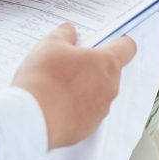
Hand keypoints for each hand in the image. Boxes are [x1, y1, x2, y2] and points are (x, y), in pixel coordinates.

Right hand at [12, 24, 136, 149]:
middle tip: (69, 64)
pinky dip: (75, 108)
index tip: (108, 41)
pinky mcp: (89, 127)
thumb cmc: (43, 78)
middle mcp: (110, 88)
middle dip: (93, 67)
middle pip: (110, 72)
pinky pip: (87, 113)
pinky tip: (56, 105)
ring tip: (58, 86)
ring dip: (84, 88)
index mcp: (107, 63)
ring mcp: (101, 110)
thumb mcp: (50, 45)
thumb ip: (64, 34)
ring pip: (98, 93)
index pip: (127, 48)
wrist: (31, 118)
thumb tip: (70, 31)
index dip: (119, 42)